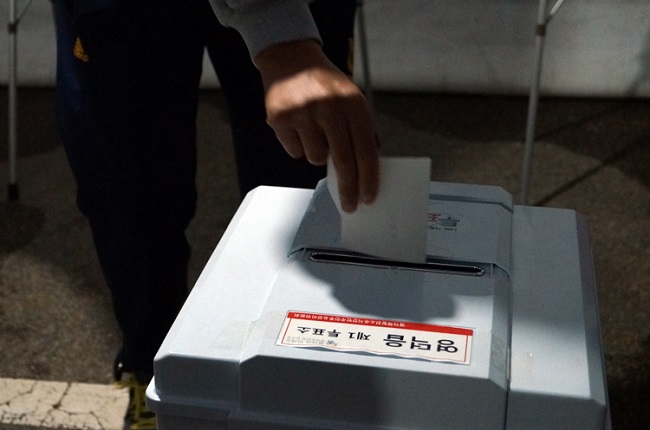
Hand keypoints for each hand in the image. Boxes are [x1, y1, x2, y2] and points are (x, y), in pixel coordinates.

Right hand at [255, 40, 378, 212]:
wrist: (290, 57)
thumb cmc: (325, 84)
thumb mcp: (350, 99)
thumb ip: (359, 130)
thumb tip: (365, 171)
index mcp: (352, 102)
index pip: (365, 149)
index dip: (368, 177)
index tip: (368, 198)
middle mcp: (329, 106)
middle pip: (343, 160)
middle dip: (348, 188)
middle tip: (350, 205)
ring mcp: (303, 112)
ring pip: (316, 158)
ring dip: (317, 154)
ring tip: (314, 132)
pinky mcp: (280, 118)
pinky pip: (295, 151)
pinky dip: (298, 145)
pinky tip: (297, 126)